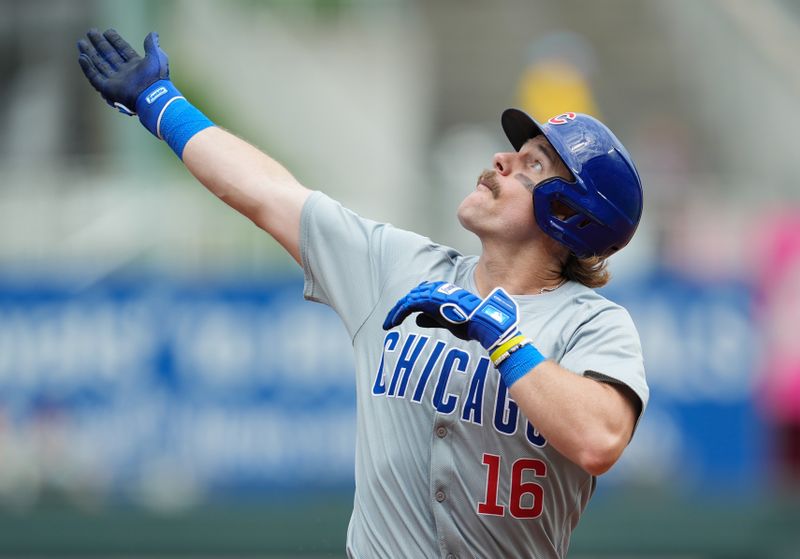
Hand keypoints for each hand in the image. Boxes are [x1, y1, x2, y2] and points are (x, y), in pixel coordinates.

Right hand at [77, 28, 168, 114]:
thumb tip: (153, 34)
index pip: (123, 50)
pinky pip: (95, 77)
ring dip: (90, 53)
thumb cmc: (156, 77)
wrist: (153, 96)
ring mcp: (116, 81)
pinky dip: (88, 68)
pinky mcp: (108, 89)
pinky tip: (81, 57)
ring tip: (81, 42)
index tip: (107, 31)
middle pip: (109, 55)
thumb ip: (151, 45)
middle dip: (99, 44)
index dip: (115, 40)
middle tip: (91, 32)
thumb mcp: (157, 57)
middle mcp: (125, 73)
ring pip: (100, 64)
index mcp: (137, 66)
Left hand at [382, 281, 519, 350]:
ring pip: (407, 300)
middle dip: (397, 310)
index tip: (397, 320)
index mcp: (441, 293)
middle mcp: (436, 290)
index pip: (419, 297)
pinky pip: (409, 305)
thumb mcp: (445, 322)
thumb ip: (431, 319)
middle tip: (388, 322)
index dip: (406, 308)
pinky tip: (393, 322)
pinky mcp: (430, 300)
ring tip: (388, 324)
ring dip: (396, 312)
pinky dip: (399, 313)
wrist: (481, 323)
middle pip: (411, 297)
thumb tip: (417, 320)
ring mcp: (433, 294)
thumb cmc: (468, 323)